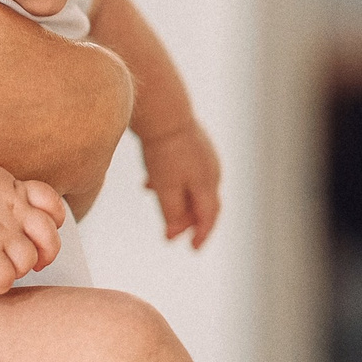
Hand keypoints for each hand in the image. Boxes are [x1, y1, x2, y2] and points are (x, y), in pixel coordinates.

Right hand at [0, 161, 64, 292]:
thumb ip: (4, 193)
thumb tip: (6, 205)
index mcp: (14, 191)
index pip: (52, 204)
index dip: (53, 221)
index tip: (42, 230)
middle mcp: (14, 213)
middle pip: (50, 238)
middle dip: (47, 254)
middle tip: (36, 262)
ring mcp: (2, 234)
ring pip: (29, 261)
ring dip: (18, 270)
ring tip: (1, 269)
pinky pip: (5, 279)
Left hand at [138, 120, 222, 246]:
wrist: (164, 112)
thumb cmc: (164, 151)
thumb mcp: (166, 187)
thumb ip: (171, 212)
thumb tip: (173, 234)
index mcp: (207, 183)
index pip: (209, 216)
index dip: (202, 234)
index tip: (193, 249)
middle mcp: (212, 170)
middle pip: (203, 203)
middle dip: (188, 220)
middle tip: (171, 233)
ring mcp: (205, 155)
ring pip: (193, 186)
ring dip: (179, 201)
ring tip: (161, 208)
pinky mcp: (193, 143)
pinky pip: (185, 170)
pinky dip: (172, 183)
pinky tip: (149, 183)